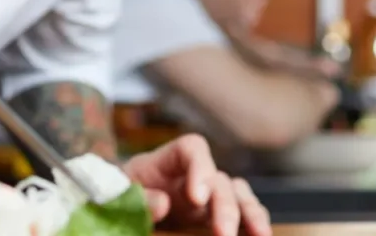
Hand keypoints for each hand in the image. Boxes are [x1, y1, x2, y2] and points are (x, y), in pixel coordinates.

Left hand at [122, 134, 270, 235]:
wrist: (117, 206)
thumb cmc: (115, 193)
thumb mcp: (116, 192)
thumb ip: (136, 196)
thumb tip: (163, 202)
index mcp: (167, 161)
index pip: (192, 148)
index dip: (200, 168)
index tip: (197, 197)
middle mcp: (193, 175)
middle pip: (219, 178)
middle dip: (224, 205)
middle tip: (223, 233)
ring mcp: (207, 196)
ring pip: (238, 195)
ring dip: (249, 213)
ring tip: (260, 234)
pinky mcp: (213, 217)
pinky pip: (241, 214)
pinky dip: (252, 222)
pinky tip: (260, 235)